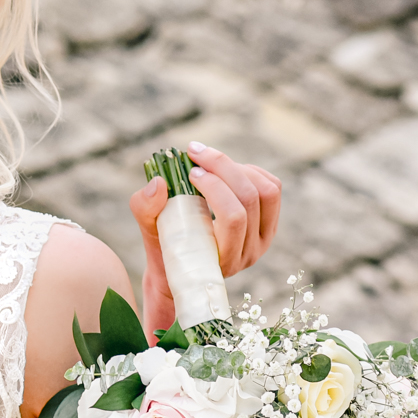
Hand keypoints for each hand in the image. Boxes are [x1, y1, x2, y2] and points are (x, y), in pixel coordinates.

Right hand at [129, 142, 281, 333]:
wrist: (182, 265)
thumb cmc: (164, 247)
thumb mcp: (148, 230)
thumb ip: (145, 208)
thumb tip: (159, 182)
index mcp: (224, 258)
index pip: (233, 218)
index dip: (215, 188)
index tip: (191, 171)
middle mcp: (250, 252)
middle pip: (249, 199)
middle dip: (222, 168)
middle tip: (196, 153)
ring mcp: (264, 238)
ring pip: (265, 191)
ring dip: (236, 167)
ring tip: (210, 160)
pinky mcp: (270, 222)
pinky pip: (272, 188)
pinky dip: (250, 170)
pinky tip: (226, 169)